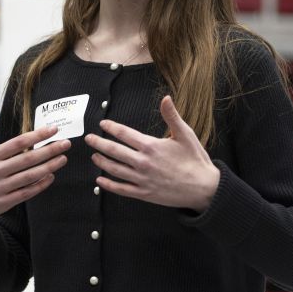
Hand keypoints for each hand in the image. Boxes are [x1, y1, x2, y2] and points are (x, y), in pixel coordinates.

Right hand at [0, 110, 70, 231]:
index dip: (37, 135)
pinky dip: (40, 184)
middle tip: (66, 143)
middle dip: (49, 150)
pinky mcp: (4, 202)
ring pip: (29, 176)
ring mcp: (0, 188)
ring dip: (49, 167)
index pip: (18, 143)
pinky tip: (51, 176)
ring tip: (63, 159)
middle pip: (27, 159)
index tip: (54, 129)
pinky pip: (27, 192)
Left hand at [85, 96, 220, 211]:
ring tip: (94, 157)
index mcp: (151, 146)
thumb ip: (172, 116)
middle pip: (114, 151)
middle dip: (99, 143)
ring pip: (115, 169)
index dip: (111, 128)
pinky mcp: (144, 193)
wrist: (204, 187)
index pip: (125, 134)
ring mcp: (142, 179)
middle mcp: (143, 162)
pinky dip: (109, 185)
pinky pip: (122, 189)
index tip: (102, 124)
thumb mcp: (185, 134)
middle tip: (89, 139)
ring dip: (102, 162)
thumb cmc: (195, 159)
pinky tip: (101, 181)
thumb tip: (165, 98)